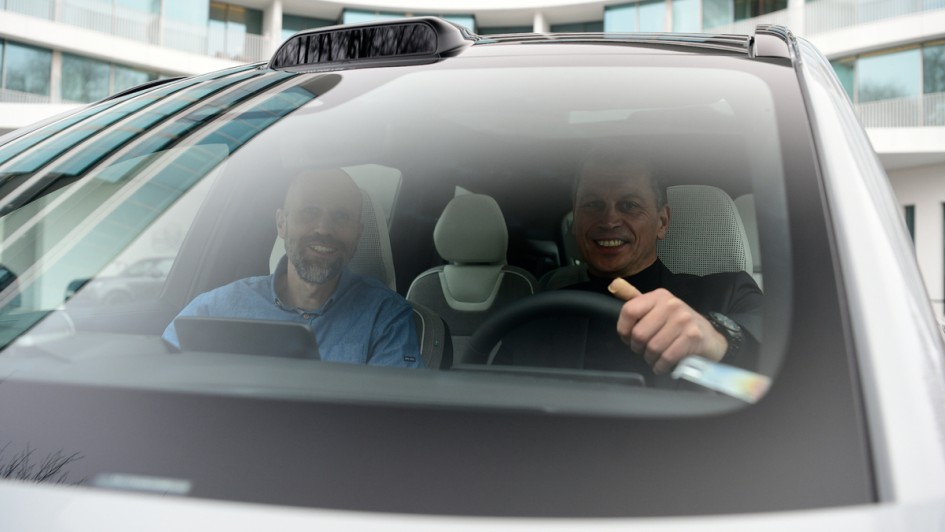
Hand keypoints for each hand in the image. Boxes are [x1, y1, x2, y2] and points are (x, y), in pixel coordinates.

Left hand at [608, 278, 727, 373]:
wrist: (709, 338)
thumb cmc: (679, 325)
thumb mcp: (658, 309)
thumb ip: (635, 300)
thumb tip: (613, 285)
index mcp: (659, 296)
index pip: (629, 311)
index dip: (624, 330)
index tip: (628, 338)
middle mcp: (671, 304)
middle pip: (639, 334)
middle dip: (638, 348)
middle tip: (645, 350)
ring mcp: (683, 320)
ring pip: (652, 348)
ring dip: (651, 359)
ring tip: (655, 358)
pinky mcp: (692, 336)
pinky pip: (666, 357)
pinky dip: (661, 366)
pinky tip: (663, 365)